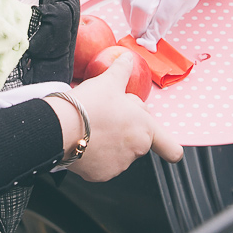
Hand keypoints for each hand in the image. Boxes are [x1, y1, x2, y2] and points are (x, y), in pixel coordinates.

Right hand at [48, 53, 182, 181]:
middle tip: (109, 117)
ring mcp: (118, 166)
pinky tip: (84, 141)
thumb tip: (127, 58)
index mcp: (145, 130)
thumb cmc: (90, 104)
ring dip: (111, 143)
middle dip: (127, 130)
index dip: (169, 147)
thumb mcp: (109, 82)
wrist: (61, 128)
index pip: (172, 149)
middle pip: (138, 142)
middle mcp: (136, 151)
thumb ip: (122, 70)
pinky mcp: (100, 175)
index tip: (167, 147)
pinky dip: (95, 155)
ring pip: (120, 153)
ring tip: (93, 127)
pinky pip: (102, 165)